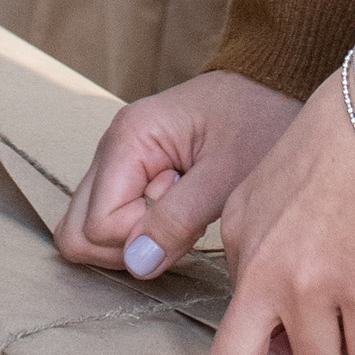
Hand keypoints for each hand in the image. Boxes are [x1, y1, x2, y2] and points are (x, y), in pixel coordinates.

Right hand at [54, 69, 299, 279]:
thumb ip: (178, 219)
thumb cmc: (259, 122)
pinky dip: (143, 230)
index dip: (138, 239)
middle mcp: (112, 147)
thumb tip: (137, 265)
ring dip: (136, 239)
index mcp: (129, 138)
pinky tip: (183, 210)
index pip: (97, 225)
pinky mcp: (132, 173)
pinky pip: (113, 219)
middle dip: (127, 246)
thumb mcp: (227, 175)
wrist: (276, 89)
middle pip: (78, 230)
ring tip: (185, 213)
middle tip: (179, 224)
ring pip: (90, 229)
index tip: (184, 216)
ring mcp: (118, 160)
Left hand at [206, 52, 354, 354]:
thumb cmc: (341, 139)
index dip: (256, 349)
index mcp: (236, 234)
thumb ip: (261, 243)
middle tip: (312, 354)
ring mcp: (310, 282)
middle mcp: (262, 266)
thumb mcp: (271, 183)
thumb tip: (277, 307)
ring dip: (345, 352)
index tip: (285, 340)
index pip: (221, 325)